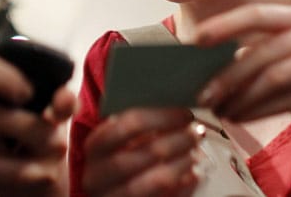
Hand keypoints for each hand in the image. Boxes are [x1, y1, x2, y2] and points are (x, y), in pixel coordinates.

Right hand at [82, 108, 200, 196]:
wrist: (112, 190)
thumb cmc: (120, 156)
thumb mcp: (120, 137)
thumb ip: (138, 122)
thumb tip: (174, 103)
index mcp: (95, 146)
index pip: (127, 126)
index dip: (160, 117)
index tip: (184, 113)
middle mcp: (97, 174)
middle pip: (140, 155)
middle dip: (174, 142)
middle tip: (196, 132)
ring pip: (151, 183)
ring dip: (180, 165)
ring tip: (195, 153)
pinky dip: (183, 189)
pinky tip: (194, 175)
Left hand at [194, 3, 290, 156]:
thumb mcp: (278, 66)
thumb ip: (250, 56)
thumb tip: (202, 62)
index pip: (256, 14)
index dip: (224, 25)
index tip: (195, 40)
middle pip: (262, 51)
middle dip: (227, 76)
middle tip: (202, 95)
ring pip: (274, 76)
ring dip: (241, 97)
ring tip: (220, 111)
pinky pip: (290, 98)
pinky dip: (259, 110)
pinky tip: (241, 118)